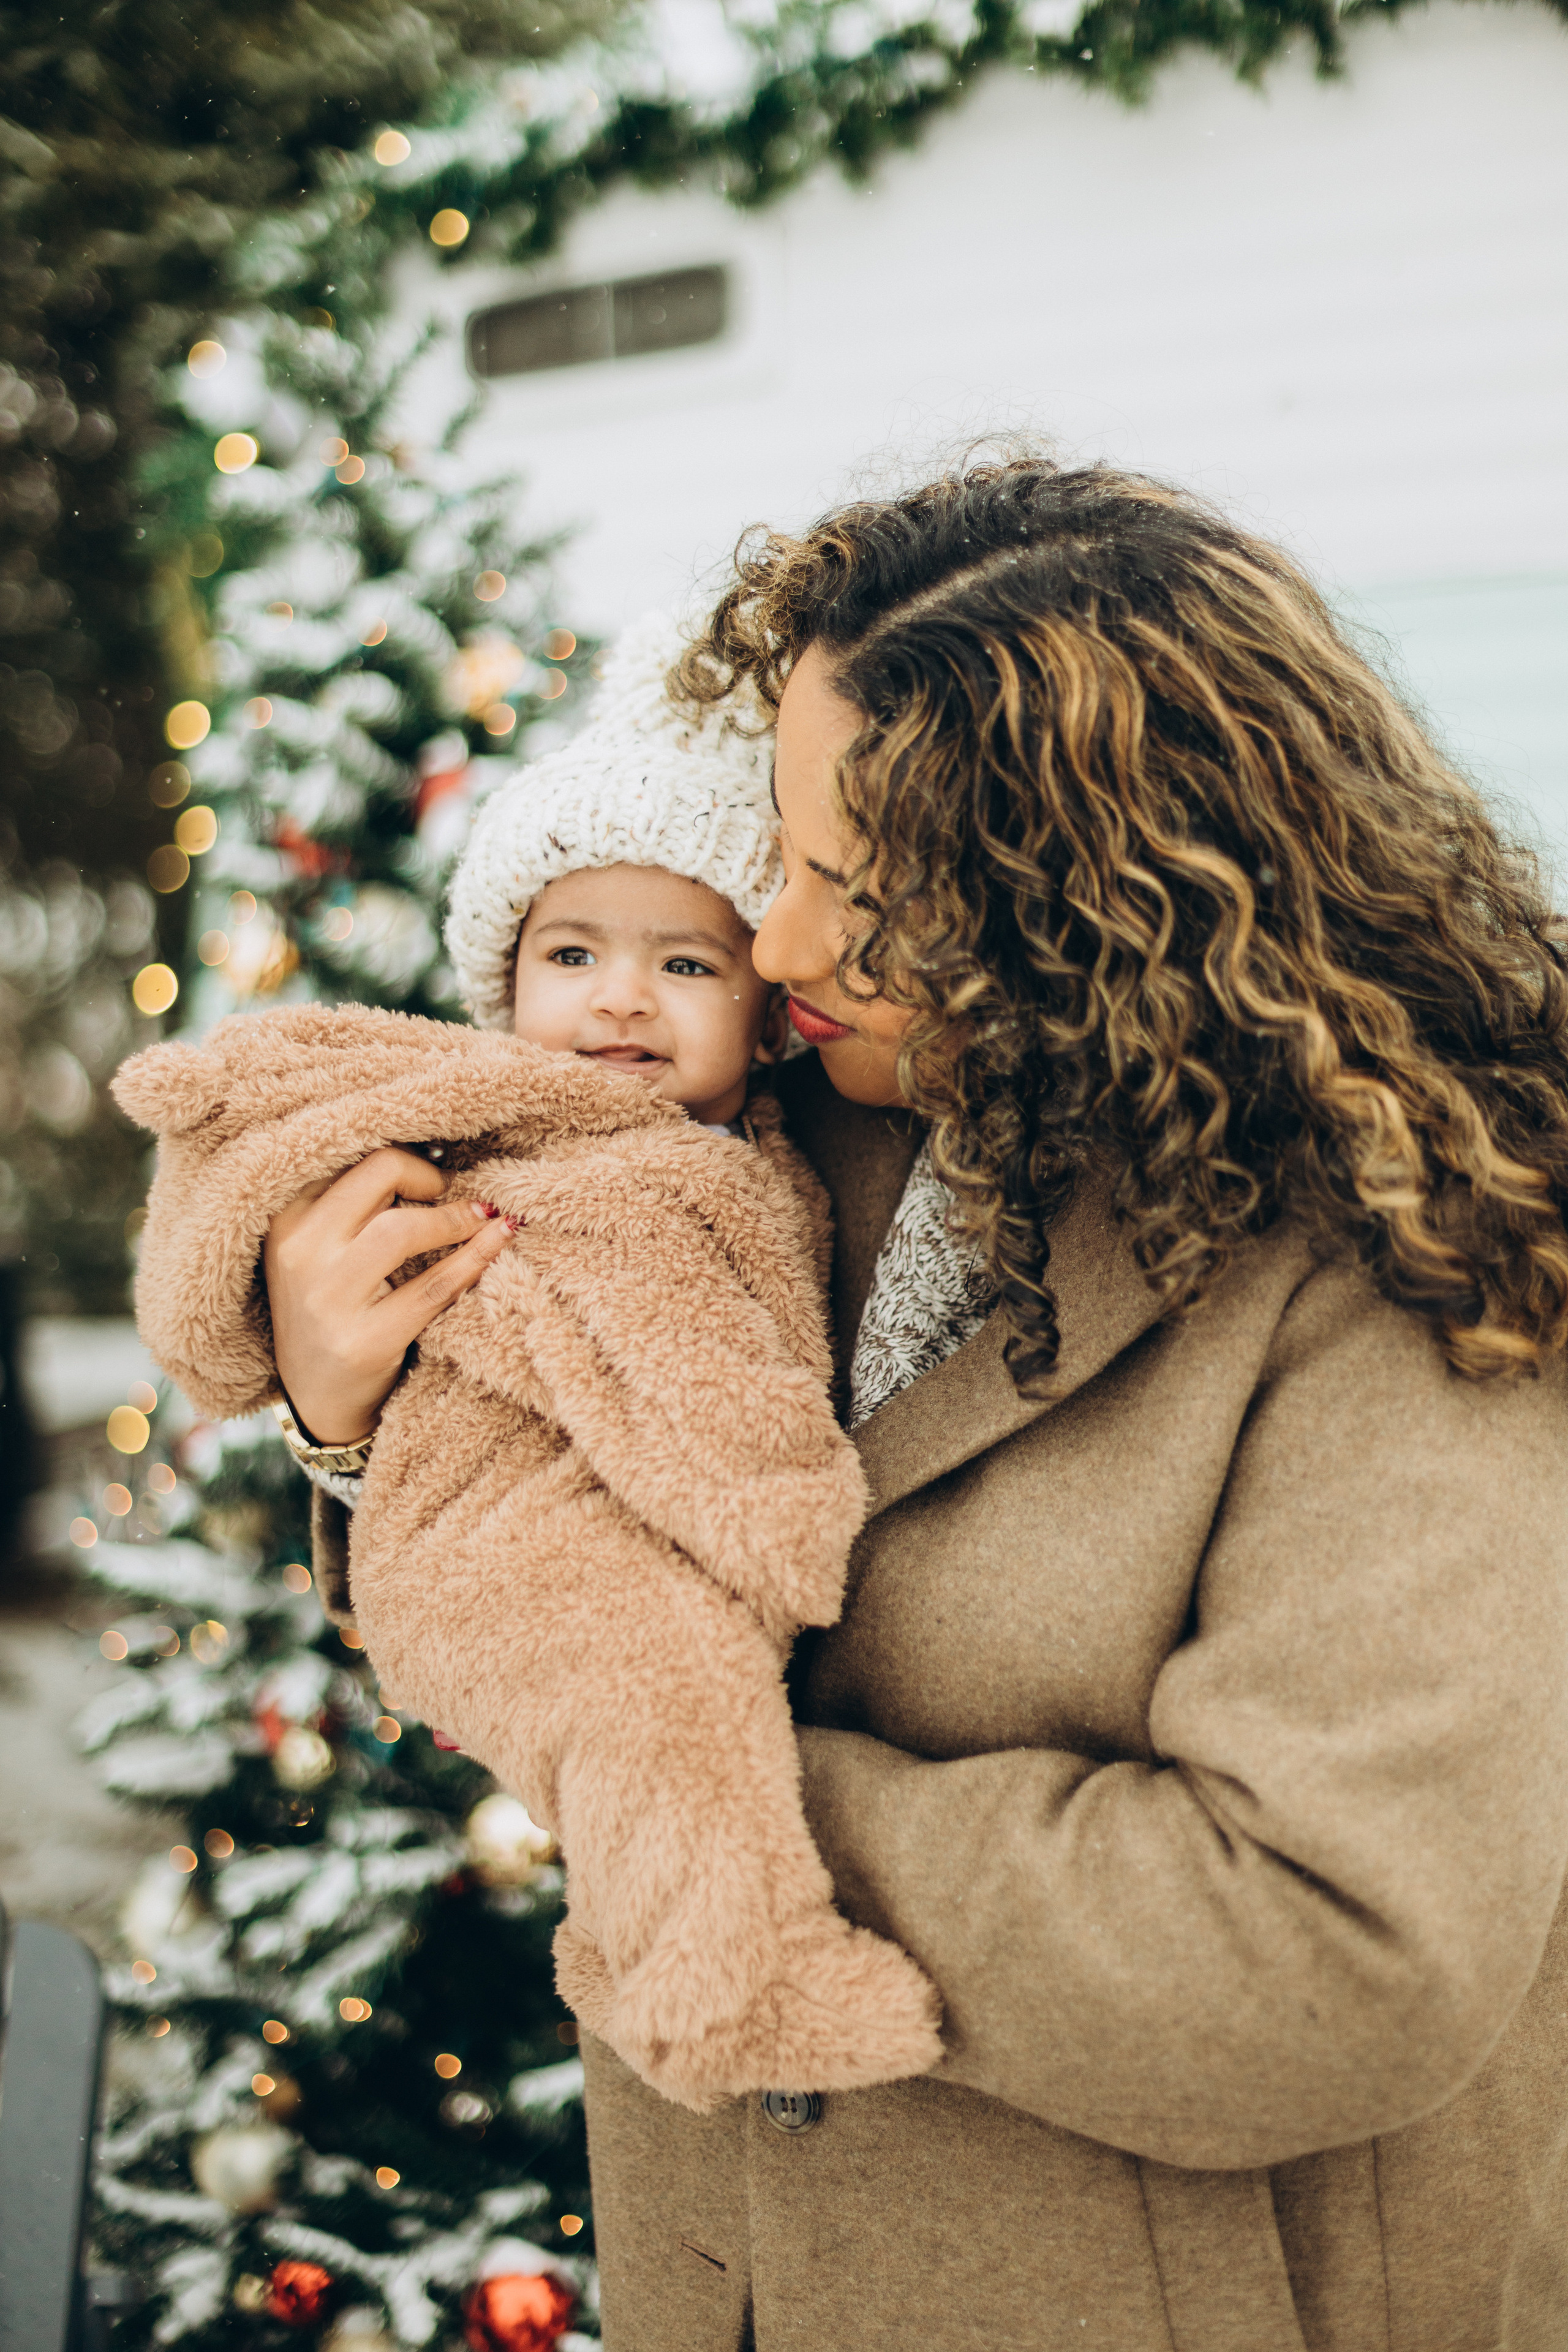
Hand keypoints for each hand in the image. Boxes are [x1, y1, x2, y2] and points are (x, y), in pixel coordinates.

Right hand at [263, 1147, 514, 1443]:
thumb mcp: (322, 1249)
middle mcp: (299, 1253)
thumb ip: (357, 1203)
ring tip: (485, 1217)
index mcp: (286, 1218)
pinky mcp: (363, 1341)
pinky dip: (474, 1257)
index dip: (408, 1158)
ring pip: (402, 1230)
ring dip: (456, 1218)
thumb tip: (437, 1151)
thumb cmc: (333, 1307)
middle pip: (379, 1175)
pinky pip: (433, 1288)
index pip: (355, 1156)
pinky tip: (500, 1239)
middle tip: (460, 1196)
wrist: (317, 1398)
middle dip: (431, 1178)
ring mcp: (327, 1299)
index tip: (436, 1176)